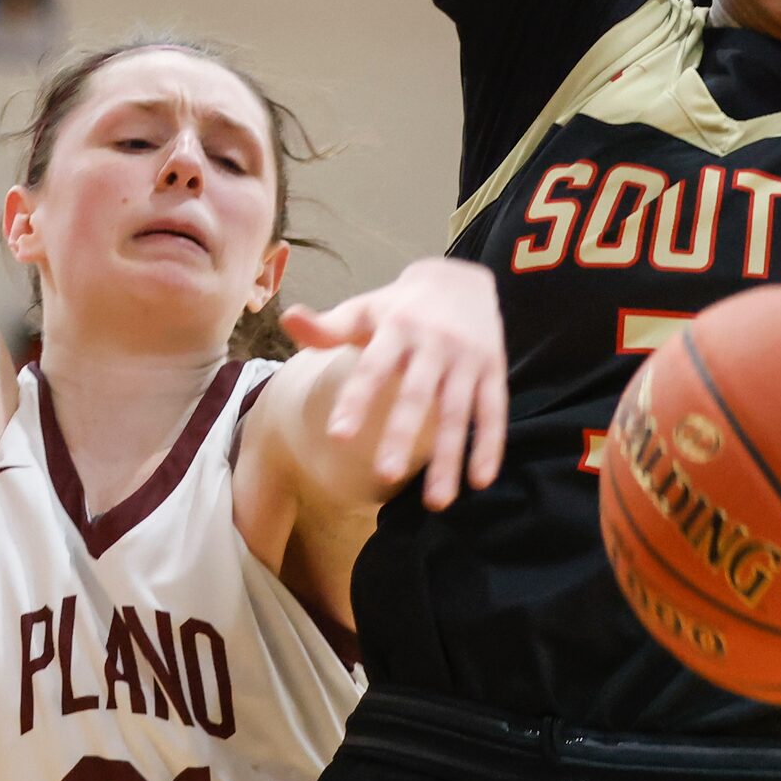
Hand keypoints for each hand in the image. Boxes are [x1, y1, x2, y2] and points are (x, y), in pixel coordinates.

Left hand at [283, 256, 506, 508]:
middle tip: (386, 475)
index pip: (373, 367)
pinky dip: (489, 445)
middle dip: (403, 433)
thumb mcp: (364, 310)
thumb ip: (328, 326)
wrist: (461, 278)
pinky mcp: (493, 368)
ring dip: (449, 456)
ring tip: (437, 502)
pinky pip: (493, 410)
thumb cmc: (400, 306)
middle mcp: (434, 341)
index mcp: (397, 327)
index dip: (356, 399)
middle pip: (417, 393)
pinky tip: (479, 480)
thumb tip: (288, 319)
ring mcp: (467, 356)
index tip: (338, 436)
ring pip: (458, 411)